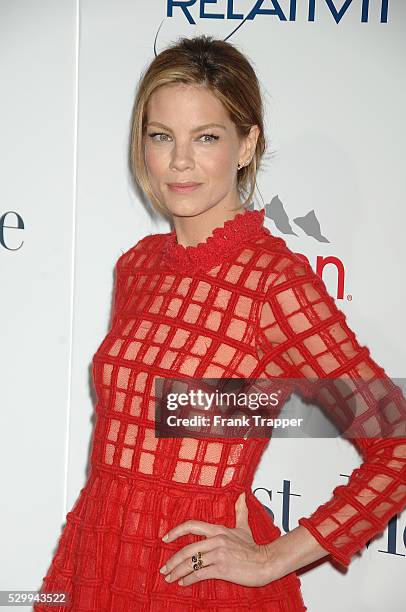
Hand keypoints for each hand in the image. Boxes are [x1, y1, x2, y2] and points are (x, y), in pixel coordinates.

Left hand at [159, 491, 274, 586]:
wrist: (266, 562)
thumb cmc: (254, 547)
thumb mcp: (244, 527)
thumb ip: (240, 511)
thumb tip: (241, 496)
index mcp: (218, 530)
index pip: (192, 525)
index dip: (176, 531)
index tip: (165, 538)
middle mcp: (216, 540)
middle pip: (187, 549)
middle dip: (172, 560)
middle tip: (164, 568)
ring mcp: (218, 554)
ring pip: (192, 562)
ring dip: (178, 572)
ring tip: (170, 577)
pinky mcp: (222, 568)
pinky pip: (200, 573)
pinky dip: (189, 579)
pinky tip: (183, 583)